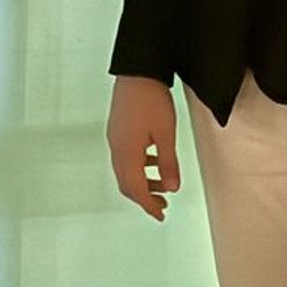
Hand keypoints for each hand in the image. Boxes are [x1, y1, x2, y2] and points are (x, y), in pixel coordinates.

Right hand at [107, 75, 181, 220]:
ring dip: (142, 182)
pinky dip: (139, 166)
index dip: (148, 205)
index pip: (136, 188)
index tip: (161, 215)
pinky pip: (125, 157)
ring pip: (125, 171)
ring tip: (162, 184)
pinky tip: (153, 159)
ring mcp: (115, 138)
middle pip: (127, 183)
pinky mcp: (117, 129)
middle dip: (145, 197)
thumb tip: (171, 187)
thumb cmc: (152, 100)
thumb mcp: (166, 134)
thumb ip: (168, 163)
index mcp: (127, 152)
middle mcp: (116, 148)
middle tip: (163, 205)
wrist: (137, 71)